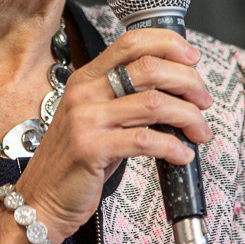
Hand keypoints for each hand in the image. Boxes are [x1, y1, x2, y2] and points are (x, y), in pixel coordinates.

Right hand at [17, 27, 211, 239]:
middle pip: (150, 67)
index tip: (193, 58)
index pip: (131, 42)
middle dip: (189, 82)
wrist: (41, 200)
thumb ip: (125, 100)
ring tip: (199, 131)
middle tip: (203, 101)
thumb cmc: (75, 163)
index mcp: (86, 78)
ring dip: (188, 117)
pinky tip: (182, 155)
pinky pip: (145, 141)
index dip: (169, 45)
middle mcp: (84, 93)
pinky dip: (173, 147)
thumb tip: (176, 89)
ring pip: (154, 103)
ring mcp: (86, 119)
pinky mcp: (91, 148)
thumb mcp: (96, 120)